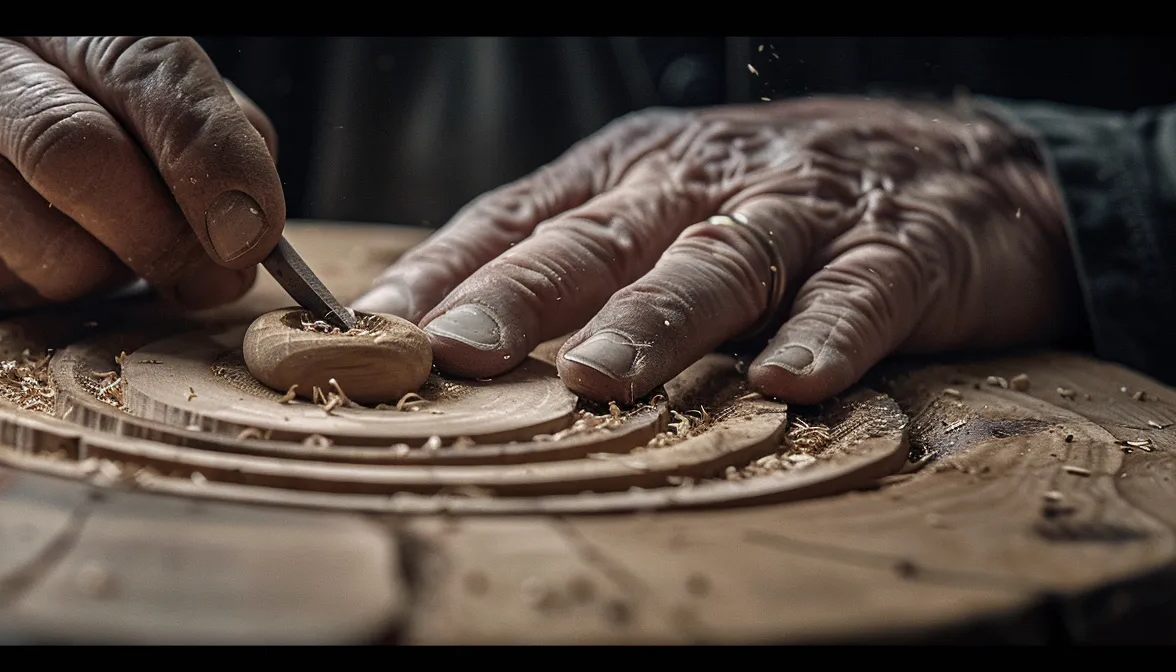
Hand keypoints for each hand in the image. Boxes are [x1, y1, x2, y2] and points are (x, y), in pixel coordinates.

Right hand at [0, 37, 284, 308]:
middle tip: (210, 276)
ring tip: (103, 246)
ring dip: (109, 273)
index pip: (147, 69)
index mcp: (69, 21)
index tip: (252, 228)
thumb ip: (202, 140)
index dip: (208, 154)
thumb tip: (248, 226)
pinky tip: (36, 249)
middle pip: (84, 156)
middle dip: (166, 235)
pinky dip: (49, 289)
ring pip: (53, 244)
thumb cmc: (58, 112)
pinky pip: (6, 283)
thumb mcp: (139, 101)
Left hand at [350, 97, 1080, 404]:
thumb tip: (450, 339)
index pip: (515, 220)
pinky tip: (790, 381)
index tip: (377, 331)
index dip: (444, 273)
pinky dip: (825, 336)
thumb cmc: (779, 199)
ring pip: (713, 265)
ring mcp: (795, 213)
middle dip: (519, 295)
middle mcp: (696, 184)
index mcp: (626, 174)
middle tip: (458, 348)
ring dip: (651, 324)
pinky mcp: (898, 249)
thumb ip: (575, 261)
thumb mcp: (661, 206)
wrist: (964, 164)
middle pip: (595, 240)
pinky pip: (858, 294)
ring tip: (595, 378)